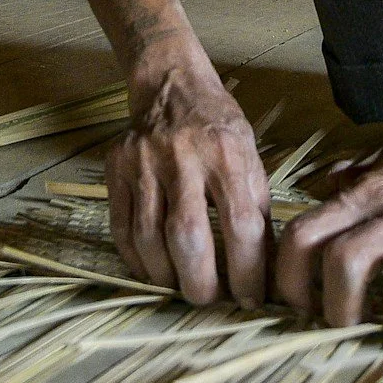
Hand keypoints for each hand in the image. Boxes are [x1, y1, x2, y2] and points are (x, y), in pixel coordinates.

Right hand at [107, 63, 271, 307]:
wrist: (171, 82)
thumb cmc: (218, 126)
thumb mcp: (251, 157)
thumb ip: (256, 208)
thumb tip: (267, 271)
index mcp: (227, 154)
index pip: (241, 226)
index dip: (247, 272)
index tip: (250, 298)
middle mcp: (183, 156)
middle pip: (187, 236)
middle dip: (199, 282)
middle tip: (208, 300)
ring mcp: (143, 161)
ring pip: (148, 238)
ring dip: (166, 276)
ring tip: (180, 286)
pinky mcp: (115, 167)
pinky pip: (120, 227)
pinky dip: (136, 259)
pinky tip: (152, 270)